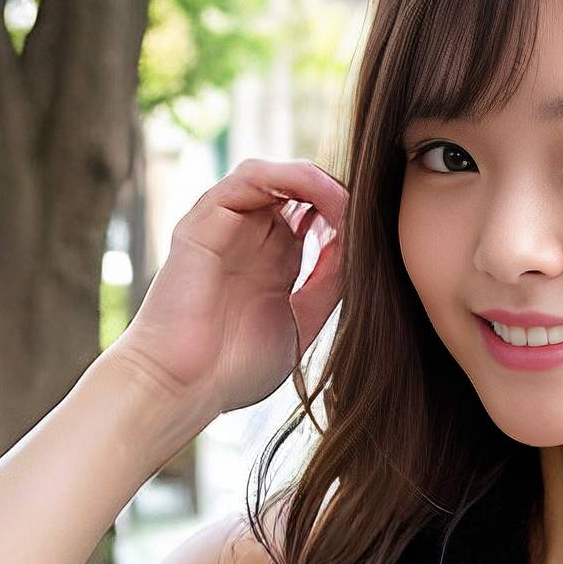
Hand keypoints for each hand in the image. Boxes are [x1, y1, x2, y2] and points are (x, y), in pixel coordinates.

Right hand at [108, 156, 347, 420]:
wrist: (183, 387)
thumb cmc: (234, 371)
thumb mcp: (301, 324)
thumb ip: (328, 284)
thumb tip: (361, 247)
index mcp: (274, 265)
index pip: (316, 219)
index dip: (347, 217)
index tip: (379, 230)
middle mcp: (251, 240)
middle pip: (300, 192)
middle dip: (337, 195)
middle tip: (369, 210)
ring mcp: (228, 227)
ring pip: (277, 177)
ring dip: (317, 181)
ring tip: (345, 201)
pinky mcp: (205, 220)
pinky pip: (249, 177)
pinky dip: (287, 176)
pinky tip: (317, 193)